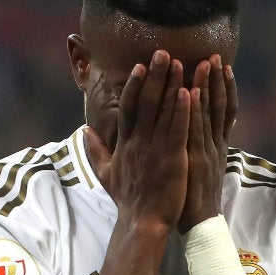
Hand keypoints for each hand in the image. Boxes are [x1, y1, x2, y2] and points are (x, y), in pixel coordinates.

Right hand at [86, 50, 191, 232]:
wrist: (142, 223)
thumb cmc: (128, 199)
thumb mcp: (106, 173)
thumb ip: (95, 150)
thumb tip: (85, 130)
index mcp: (126, 143)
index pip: (128, 107)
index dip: (134, 84)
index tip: (140, 64)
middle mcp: (139, 141)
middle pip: (146, 101)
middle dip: (155, 75)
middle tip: (163, 51)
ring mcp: (155, 148)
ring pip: (163, 111)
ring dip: (172, 85)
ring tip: (179, 62)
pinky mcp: (172, 157)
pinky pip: (178, 129)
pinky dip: (183, 110)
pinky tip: (190, 92)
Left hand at [178, 54, 236, 233]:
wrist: (198, 223)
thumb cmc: (192, 196)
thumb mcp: (198, 167)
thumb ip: (196, 146)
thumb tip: (192, 130)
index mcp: (215, 145)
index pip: (222, 110)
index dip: (222, 87)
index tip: (220, 65)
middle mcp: (215, 144)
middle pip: (219, 106)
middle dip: (217, 80)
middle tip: (215, 54)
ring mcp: (207, 150)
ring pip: (209, 113)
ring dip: (208, 87)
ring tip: (206, 63)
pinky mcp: (196, 159)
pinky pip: (194, 130)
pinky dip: (194, 110)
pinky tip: (191, 92)